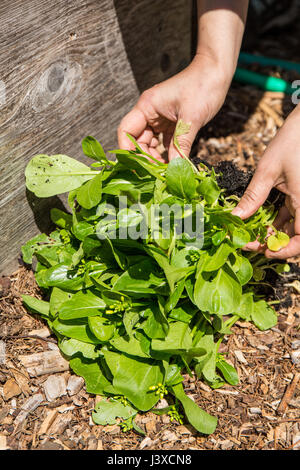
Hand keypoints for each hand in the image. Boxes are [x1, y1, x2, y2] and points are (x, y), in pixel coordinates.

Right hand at [118, 55, 230, 160]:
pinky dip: (167, 152)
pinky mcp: (171, 122)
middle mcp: (150, 112)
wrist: (216, 72)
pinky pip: (164, 142)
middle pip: (138, 141)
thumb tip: (174, 168)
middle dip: (145, 158)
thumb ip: (181, 144)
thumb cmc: (202, 87)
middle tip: (159, 172)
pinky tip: (175, 161)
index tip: (137, 167)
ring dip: (156, 157)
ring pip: (150, 143)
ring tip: (167, 169)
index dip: (128, 151)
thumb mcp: (191, 119)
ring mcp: (160, 117)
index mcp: (147, 107)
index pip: (126, 132)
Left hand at [232, 106, 299, 258]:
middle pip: (296, 238)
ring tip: (250, 233)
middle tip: (251, 243)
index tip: (261, 250)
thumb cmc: (293, 141)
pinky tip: (260, 221)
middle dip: (274, 245)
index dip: (283, 252)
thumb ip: (253, 197)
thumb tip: (235, 217)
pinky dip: (277, 221)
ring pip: (293, 228)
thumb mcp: (268, 171)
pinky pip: (292, 215)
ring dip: (274, 234)